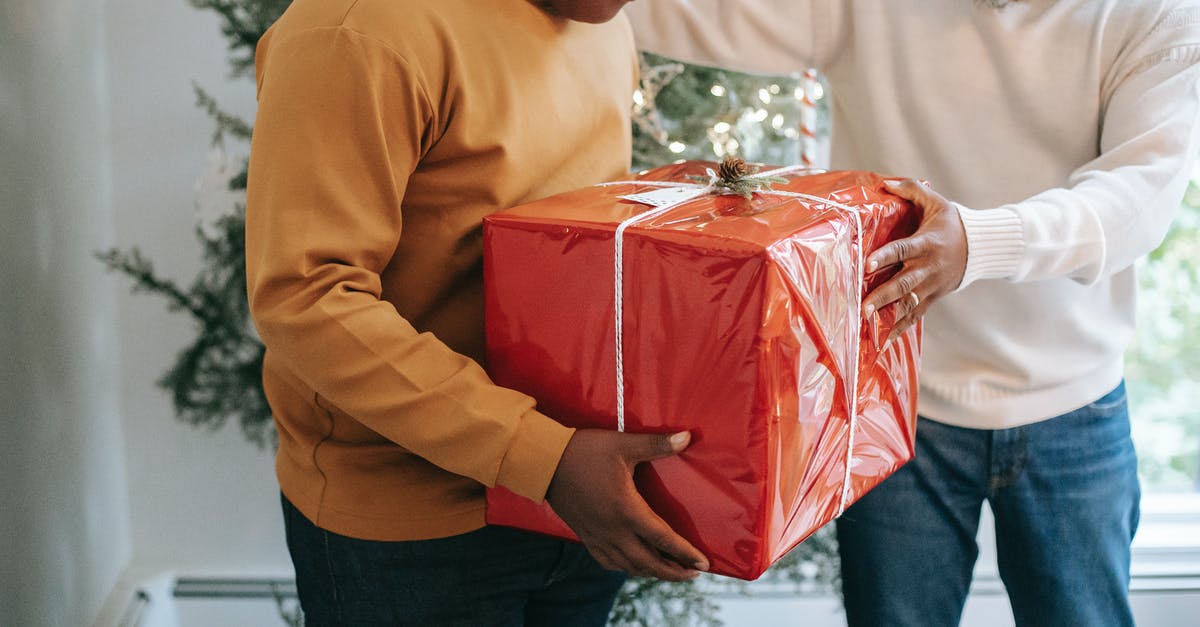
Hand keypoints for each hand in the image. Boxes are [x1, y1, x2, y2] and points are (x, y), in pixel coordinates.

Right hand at [546, 429, 709, 580]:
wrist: (544, 462)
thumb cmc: (585, 451)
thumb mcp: (622, 444)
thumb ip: (656, 444)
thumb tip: (687, 437)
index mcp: (626, 510)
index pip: (663, 539)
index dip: (685, 553)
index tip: (704, 564)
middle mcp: (613, 530)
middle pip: (649, 562)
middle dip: (674, 571)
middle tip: (693, 573)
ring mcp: (598, 536)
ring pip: (630, 566)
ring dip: (652, 572)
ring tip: (669, 572)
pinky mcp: (585, 535)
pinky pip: (609, 562)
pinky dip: (627, 568)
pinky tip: (633, 565)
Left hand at [865, 179, 967, 340]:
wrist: (981, 248)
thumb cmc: (953, 223)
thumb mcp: (936, 203)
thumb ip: (912, 190)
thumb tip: (886, 183)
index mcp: (926, 243)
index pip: (903, 250)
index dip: (885, 257)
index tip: (866, 264)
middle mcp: (928, 267)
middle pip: (904, 282)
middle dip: (883, 295)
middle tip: (864, 306)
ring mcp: (931, 285)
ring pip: (909, 302)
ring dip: (889, 314)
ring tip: (869, 324)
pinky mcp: (933, 296)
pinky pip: (916, 314)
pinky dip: (901, 327)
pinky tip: (884, 339)